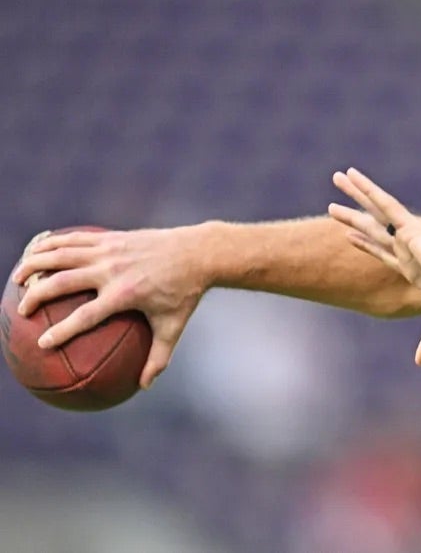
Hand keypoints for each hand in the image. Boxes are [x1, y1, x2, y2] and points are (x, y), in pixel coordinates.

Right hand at [13, 227, 208, 388]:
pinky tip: (37, 249)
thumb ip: (158, 357)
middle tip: (22, 310)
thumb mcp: (173, 326)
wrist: (198, 252)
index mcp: (126, 294)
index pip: (86, 315)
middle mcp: (113, 270)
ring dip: (36, 263)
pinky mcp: (112, 237)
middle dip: (37, 295)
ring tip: (18, 278)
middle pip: (63, 281)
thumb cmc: (185, 293)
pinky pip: (75, 238)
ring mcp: (111, 250)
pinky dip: (52, 242)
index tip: (43, 344)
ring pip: (62, 253)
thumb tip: (145, 386)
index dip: (63, 331)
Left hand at [329, 168, 420, 365]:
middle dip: (354, 218)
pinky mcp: (412, 228)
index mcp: (417, 269)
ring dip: (355, 195)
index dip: (368, 246)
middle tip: (333, 207)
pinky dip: (367, 190)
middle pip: (375, 230)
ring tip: (336, 176)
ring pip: (375, 211)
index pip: (386, 255)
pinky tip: (351, 176)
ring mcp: (410, 236)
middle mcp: (411, 248)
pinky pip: (384, 204)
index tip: (351, 236)